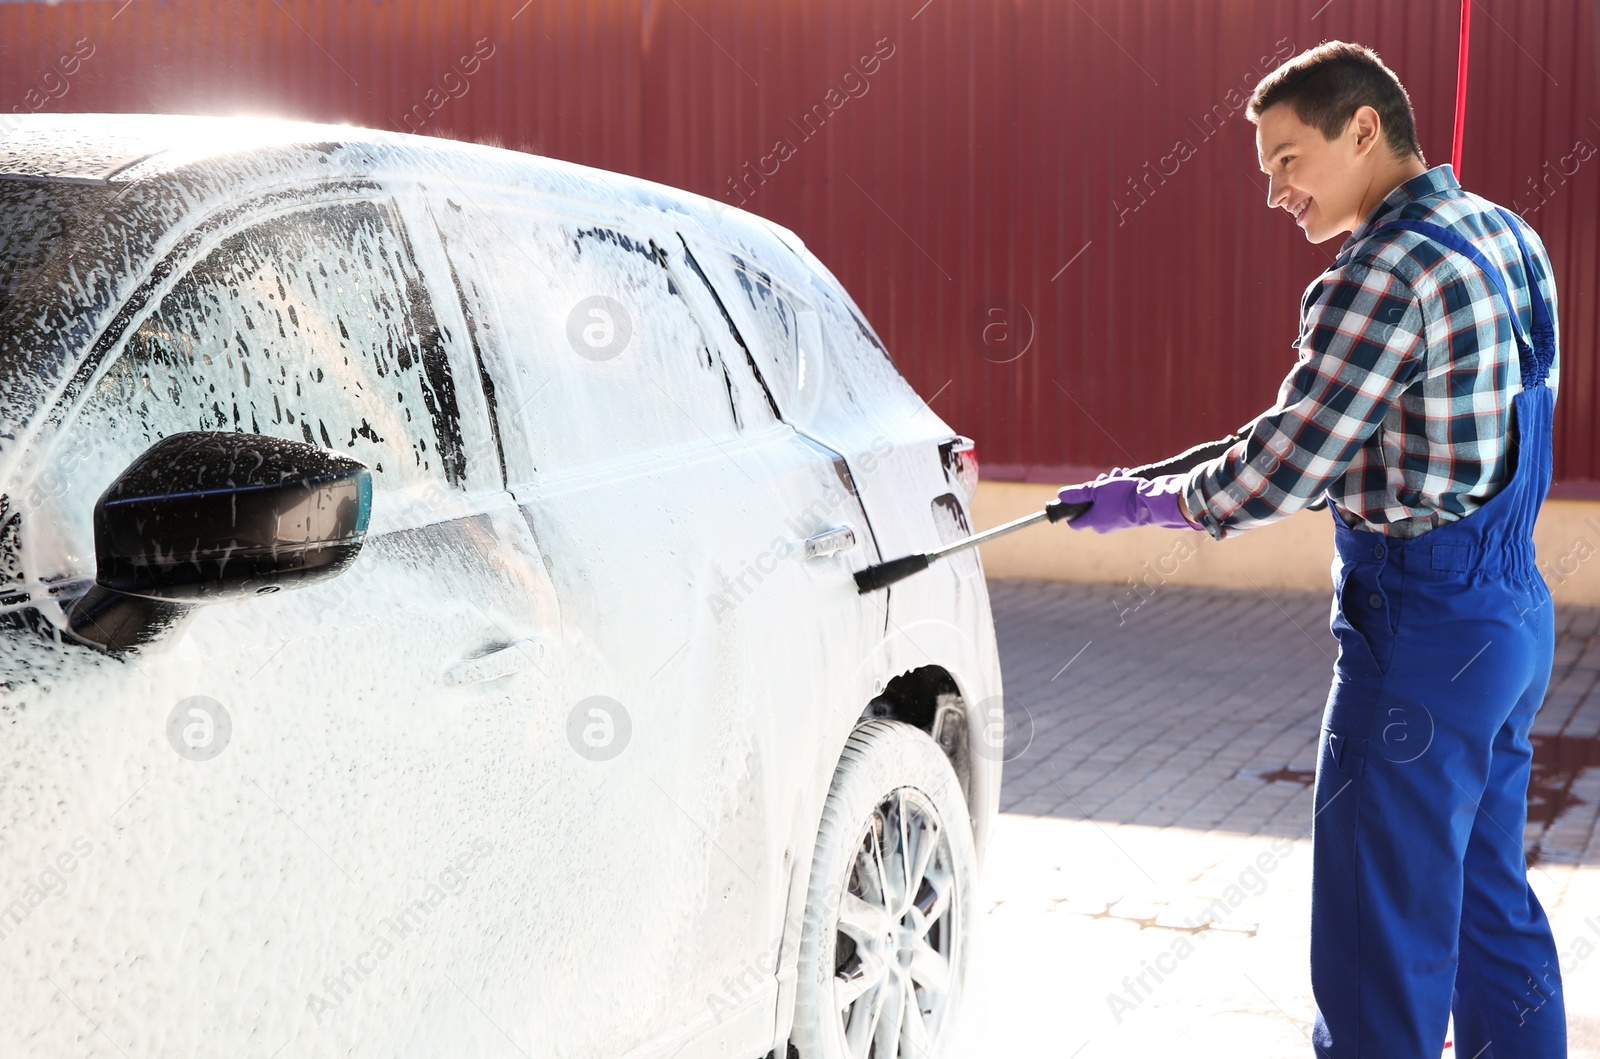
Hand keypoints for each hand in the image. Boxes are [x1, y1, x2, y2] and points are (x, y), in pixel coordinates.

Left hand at [1057, 472, 1199, 533]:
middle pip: (1090, 508)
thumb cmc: (1121, 496)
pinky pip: (1115, 506)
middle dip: (1093, 491)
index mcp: (1092, 522)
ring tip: (1116, 474)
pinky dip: (1116, 494)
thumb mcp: (1096, 489)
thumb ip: (1077, 493)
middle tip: (1102, 479)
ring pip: (1103, 504)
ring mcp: (1115, 524)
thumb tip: (1061, 496)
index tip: (1074, 498)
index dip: (1070, 510)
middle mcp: (1102, 527)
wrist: (1150, 502)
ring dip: (1106, 489)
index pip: (1073, 522)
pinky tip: (1123, 479)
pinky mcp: (1126, 520)